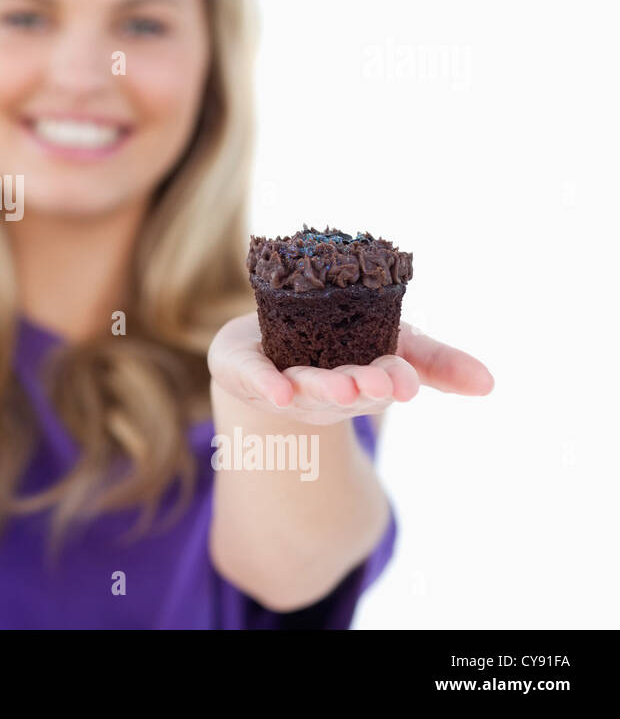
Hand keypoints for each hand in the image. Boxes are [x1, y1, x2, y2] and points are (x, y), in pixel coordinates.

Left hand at [207, 312, 493, 424]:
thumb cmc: (334, 340)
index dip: (398, 379)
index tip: (408, 382)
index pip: (387, 379)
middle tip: (376, 386)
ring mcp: (286, 383)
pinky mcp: (243, 371)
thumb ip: (437, 361)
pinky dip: (266, 384)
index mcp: (363, 377)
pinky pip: (253, 378)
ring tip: (340, 388)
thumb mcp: (391, 343)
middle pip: (348, 389)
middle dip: (363, 388)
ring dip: (324, 389)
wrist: (261, 347)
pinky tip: (278, 393)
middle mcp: (327, 388)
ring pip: (306, 387)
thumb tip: (491, 383)